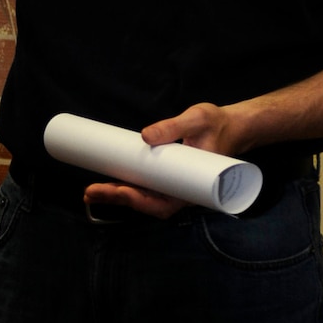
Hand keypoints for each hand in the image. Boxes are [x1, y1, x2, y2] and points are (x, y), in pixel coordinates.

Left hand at [83, 101, 249, 218]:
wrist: (232, 126)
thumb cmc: (217, 125)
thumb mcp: (198, 119)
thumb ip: (173, 126)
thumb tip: (145, 135)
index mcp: (192, 188)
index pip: (161, 203)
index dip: (137, 200)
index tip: (119, 191)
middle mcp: (182, 193)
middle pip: (146, 204)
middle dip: (117, 199)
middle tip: (90, 191)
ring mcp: (175, 187)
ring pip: (144, 198)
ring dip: (117, 195)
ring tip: (92, 191)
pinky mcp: (168, 179)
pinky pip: (146, 188)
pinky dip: (126, 187)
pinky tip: (107, 183)